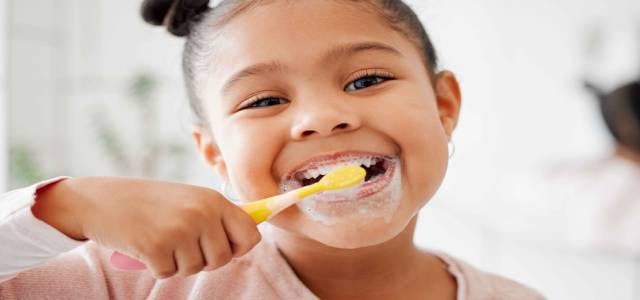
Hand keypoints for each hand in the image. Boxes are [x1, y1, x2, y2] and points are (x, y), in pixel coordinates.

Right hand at [33, 177, 260, 278]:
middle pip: (223, 258)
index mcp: (213, 199)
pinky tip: (145, 246)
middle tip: (181, 244)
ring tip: (161, 239)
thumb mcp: (190, 199)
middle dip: (204, 259)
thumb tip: (250, 239)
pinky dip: (156, 267)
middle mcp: (201, 212)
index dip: (239, 247)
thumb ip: (218, 217)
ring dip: (178, 262)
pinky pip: (168, 273)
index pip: (250, 234)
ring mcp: (179, 229)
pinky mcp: (156, 247)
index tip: (225, 247)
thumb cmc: (149, 202)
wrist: (102, 200)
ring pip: (195, 268)